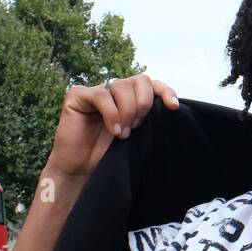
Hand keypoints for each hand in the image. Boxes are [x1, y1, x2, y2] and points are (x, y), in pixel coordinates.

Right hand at [47, 73, 178, 180]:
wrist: (82, 170)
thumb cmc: (109, 155)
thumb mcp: (137, 136)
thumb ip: (148, 119)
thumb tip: (170, 108)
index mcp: (130, 98)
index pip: (152, 85)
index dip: (165, 92)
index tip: (173, 107)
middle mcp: (114, 90)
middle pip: (140, 80)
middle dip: (144, 103)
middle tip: (137, 126)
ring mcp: (96, 91)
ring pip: (121, 86)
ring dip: (128, 111)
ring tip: (123, 133)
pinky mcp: (78, 95)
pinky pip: (101, 95)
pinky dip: (112, 113)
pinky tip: (114, 130)